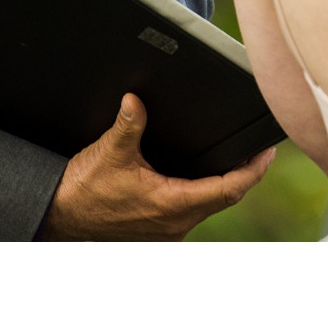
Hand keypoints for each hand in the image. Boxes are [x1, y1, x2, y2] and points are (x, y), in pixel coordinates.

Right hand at [39, 93, 272, 240]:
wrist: (59, 217)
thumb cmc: (84, 190)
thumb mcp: (109, 152)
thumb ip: (129, 123)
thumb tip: (137, 98)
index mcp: (171, 205)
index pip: (228, 189)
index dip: (253, 170)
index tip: (268, 151)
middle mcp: (175, 222)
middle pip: (224, 197)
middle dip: (244, 172)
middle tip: (260, 148)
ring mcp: (167, 229)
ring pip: (209, 205)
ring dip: (225, 182)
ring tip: (238, 155)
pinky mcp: (157, 227)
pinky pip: (193, 208)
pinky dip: (205, 189)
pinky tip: (203, 172)